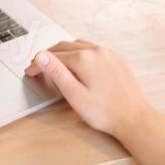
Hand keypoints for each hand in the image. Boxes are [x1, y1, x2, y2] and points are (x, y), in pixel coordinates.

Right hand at [25, 40, 158, 144]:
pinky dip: (81, 54)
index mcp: (84, 59)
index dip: (38, 64)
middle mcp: (97, 51)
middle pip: (65, 47)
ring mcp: (109, 54)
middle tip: (38, 68)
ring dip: (65, 52)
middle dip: (49, 56)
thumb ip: (57, 73)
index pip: (53, 57)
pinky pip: (94, 50)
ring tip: (55, 65)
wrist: (134, 118)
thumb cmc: (105, 112)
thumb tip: (41, 56)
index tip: (29, 72)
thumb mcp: (74, 95)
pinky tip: (78, 65)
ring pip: (79, 46)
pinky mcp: (117, 60)